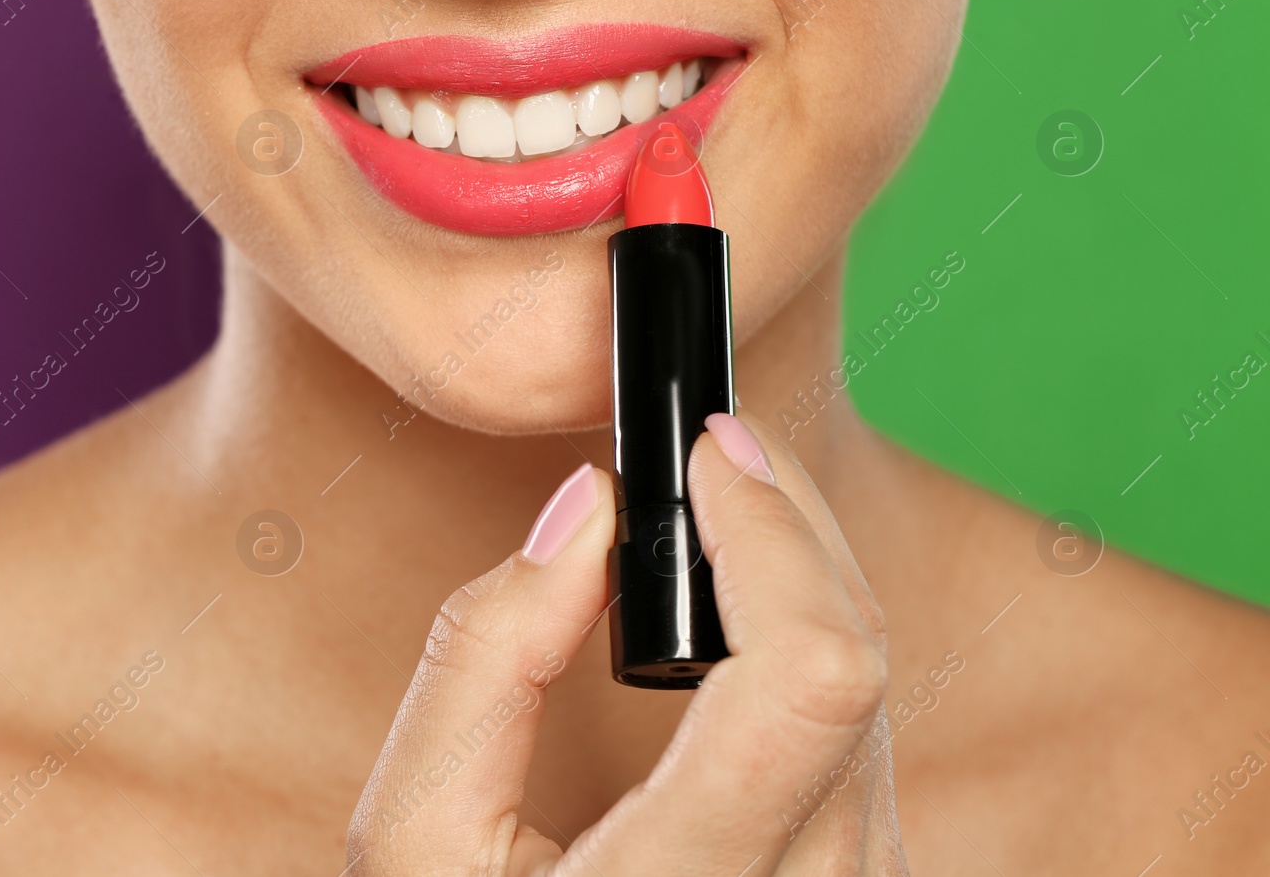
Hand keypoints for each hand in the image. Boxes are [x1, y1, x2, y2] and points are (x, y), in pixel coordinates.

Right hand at [346, 410, 907, 874]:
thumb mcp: (417, 842)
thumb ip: (484, 658)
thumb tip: (584, 509)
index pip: (814, 675)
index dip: (772, 533)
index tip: (707, 453)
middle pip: (856, 659)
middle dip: (787, 524)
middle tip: (708, 453)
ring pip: (874, 693)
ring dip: (804, 579)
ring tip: (718, 520)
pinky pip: (867, 739)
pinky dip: (813, 648)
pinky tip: (747, 622)